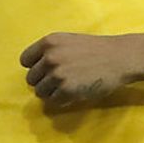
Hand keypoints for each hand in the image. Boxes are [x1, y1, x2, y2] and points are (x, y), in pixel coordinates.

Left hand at [20, 32, 139, 108]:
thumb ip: (50, 51)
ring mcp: (57, 74)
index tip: (44, 71)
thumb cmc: (95, 49)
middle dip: (43, 82)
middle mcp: (50, 57)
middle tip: (58, 82)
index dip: (34, 67)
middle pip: (31, 78)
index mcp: (48, 42)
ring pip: (40, 92)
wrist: (119, 57)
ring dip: (50, 93)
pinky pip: (53, 101)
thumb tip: (34, 67)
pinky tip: (72, 94)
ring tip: (65, 88)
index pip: (25, 60)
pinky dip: (61, 100)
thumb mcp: (67, 41)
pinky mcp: (67, 89)